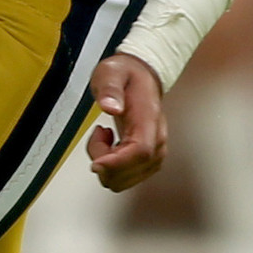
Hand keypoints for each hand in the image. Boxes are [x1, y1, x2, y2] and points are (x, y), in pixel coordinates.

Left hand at [85, 52, 165, 192]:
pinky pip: (125, 178)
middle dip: (104, 163)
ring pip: (125, 180)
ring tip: (104, 138)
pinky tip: (109, 146)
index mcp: (149, 120)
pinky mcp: (147, 160)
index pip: (140, 152)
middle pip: (132, 171)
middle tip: (98, 134)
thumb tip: (110, 108)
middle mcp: (156, 141)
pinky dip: (110, 168)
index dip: (117, 163)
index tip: (96, 162)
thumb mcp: (111, 72)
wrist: (142, 75)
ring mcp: (154, 153)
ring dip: (106, 166)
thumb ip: (110, 89)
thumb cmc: (126, 75)